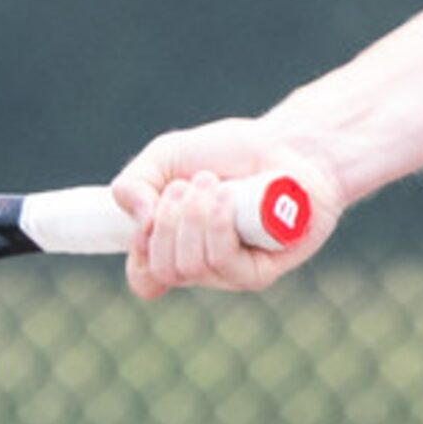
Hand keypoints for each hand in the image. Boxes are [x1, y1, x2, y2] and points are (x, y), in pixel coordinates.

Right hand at [109, 119, 342, 298]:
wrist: (289, 143)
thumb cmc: (231, 151)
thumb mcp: (167, 156)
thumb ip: (133, 183)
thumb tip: (139, 224)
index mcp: (176, 247)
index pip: (145, 280)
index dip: (140, 252)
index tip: (151, 215)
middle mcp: (202, 265)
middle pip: (164, 269)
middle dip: (169, 219)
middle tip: (189, 185)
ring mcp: (231, 272)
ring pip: (190, 266)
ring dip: (194, 216)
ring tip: (213, 183)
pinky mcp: (260, 271)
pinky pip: (224, 262)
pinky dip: (218, 224)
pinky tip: (228, 196)